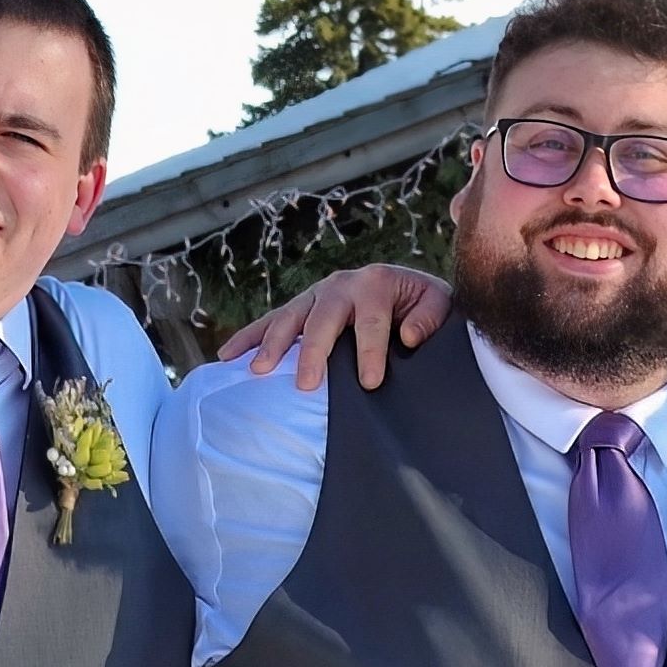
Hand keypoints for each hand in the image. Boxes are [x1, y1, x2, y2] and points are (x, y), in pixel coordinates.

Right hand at [214, 263, 451, 393]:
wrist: (407, 287)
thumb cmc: (422, 304)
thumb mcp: (438, 304)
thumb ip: (429, 317)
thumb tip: (409, 336)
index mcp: (376, 283)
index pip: (372, 322)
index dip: (371, 352)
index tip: (371, 383)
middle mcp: (342, 284)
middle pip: (323, 319)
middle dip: (313, 351)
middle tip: (306, 383)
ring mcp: (317, 295)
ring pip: (290, 318)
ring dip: (271, 343)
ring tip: (257, 370)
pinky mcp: (302, 308)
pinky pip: (272, 322)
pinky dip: (249, 338)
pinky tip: (228, 356)